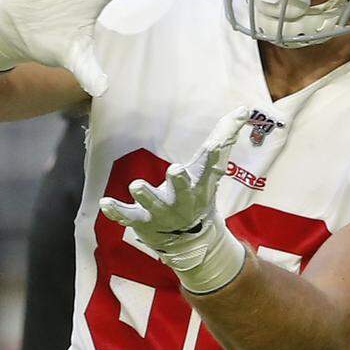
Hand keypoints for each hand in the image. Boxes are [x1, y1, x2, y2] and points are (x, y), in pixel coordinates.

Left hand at [100, 107, 250, 292]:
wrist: (190, 240)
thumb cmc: (199, 194)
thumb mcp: (212, 169)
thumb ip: (224, 137)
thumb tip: (244, 108)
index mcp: (199, 185)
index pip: (209, 168)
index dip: (212, 157)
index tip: (215, 146)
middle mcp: (181, 200)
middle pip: (182, 191)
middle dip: (179, 182)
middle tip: (174, 170)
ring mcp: (160, 212)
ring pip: (152, 204)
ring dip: (146, 195)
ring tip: (136, 184)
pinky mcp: (141, 220)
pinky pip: (127, 216)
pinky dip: (117, 212)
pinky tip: (105, 204)